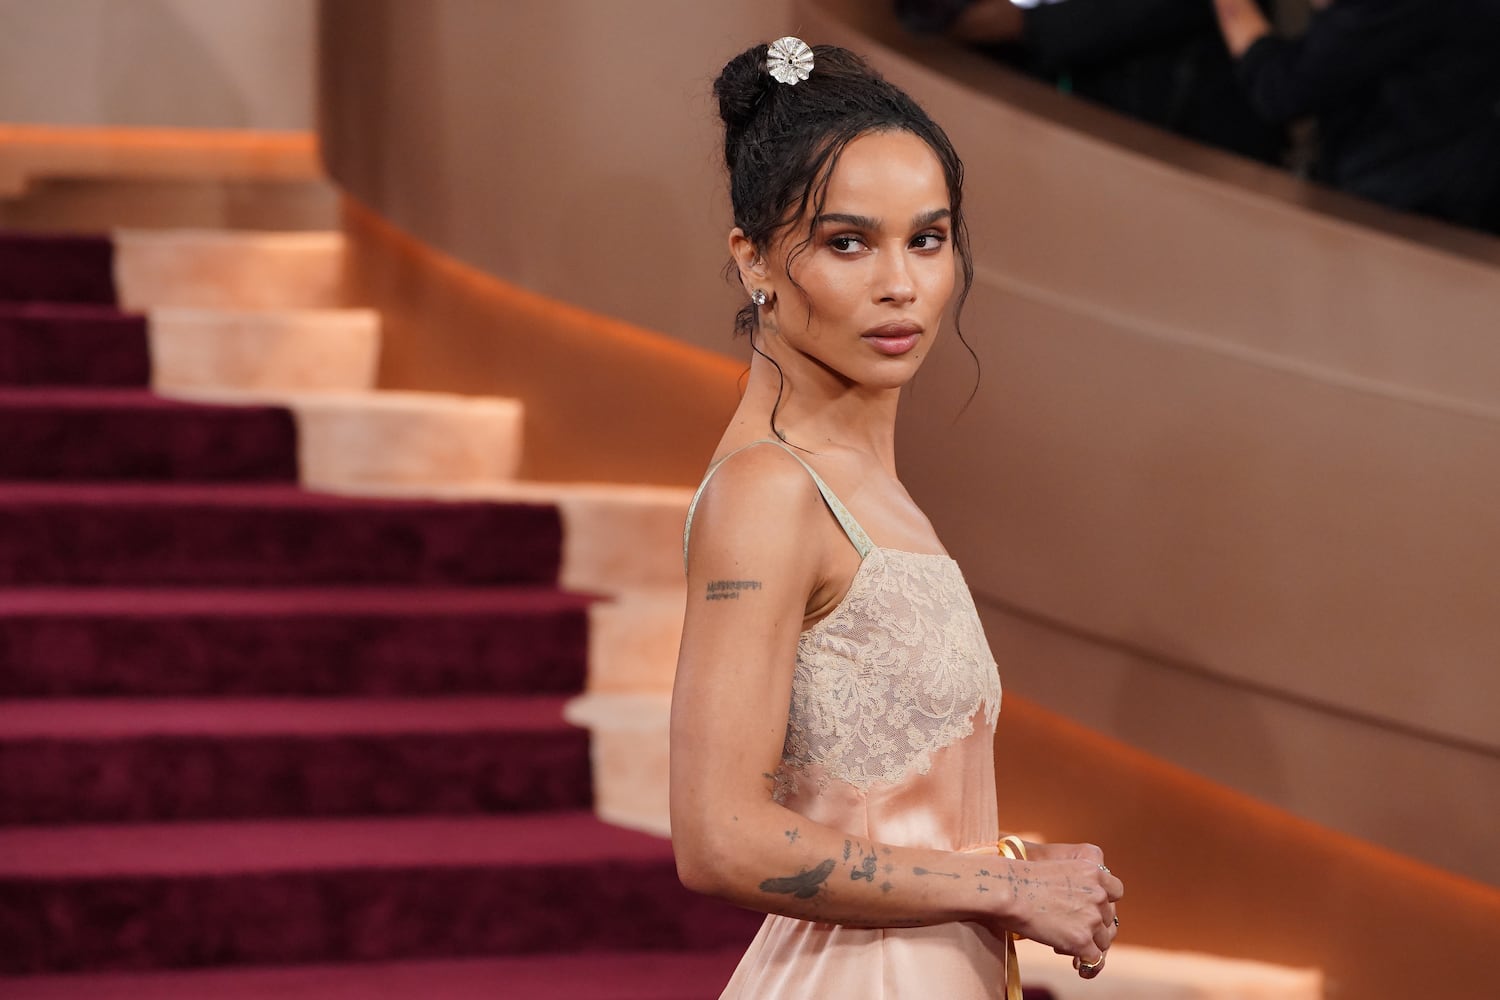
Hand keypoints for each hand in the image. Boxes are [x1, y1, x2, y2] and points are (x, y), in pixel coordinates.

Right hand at [987, 841, 1121, 977]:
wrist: (1007, 889)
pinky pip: (1094, 959)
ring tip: (1066, 945)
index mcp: (1093, 869)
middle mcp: (1098, 893)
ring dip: (1089, 944)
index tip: (1091, 909)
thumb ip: (1074, 883)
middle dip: (1093, 926)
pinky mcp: (1081, 940)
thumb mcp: (1056, 867)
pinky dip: (1087, 964)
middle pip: (1108, 918)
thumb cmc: (1020, 876)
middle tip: (1072, 929)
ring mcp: (1092, 917)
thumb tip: (1076, 906)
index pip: (1115, 891)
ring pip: (1103, 940)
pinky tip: (1077, 966)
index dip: (1103, 903)